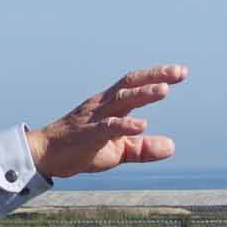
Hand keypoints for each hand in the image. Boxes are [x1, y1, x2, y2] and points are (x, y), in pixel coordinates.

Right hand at [28, 66, 191, 181]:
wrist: (45, 155)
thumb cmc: (82, 148)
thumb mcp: (118, 151)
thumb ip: (144, 148)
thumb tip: (172, 146)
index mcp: (110, 105)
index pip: (135, 84)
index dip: (157, 76)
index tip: (181, 71)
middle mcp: (103, 105)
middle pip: (130, 85)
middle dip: (155, 77)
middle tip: (179, 72)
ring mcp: (94, 118)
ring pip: (120, 101)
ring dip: (142, 95)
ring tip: (163, 91)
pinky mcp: (87, 135)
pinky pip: (107, 127)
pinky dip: (125, 125)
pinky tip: (141, 125)